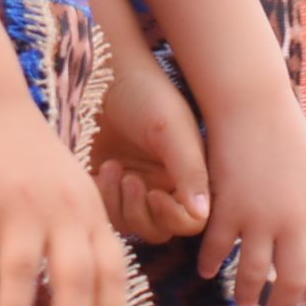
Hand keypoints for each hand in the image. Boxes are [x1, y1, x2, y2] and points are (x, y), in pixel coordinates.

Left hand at [89, 47, 211, 243]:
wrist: (105, 75)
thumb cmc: (146, 95)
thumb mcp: (172, 130)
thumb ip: (190, 171)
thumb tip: (203, 215)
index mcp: (187, 175)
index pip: (190, 221)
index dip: (173, 217)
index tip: (155, 195)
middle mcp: (162, 186)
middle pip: (159, 230)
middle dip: (141, 213)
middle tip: (130, 179)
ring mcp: (133, 188)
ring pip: (130, 225)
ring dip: (120, 205)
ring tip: (114, 168)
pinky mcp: (105, 186)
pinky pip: (105, 214)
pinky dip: (102, 199)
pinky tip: (102, 169)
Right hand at [194, 87, 305, 305]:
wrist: (252, 104)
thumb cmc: (286, 133)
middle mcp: (295, 219)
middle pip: (293, 277)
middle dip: (285, 301)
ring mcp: (259, 216)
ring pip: (255, 274)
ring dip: (248, 294)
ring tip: (245, 301)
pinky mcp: (226, 209)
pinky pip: (218, 250)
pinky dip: (212, 264)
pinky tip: (208, 270)